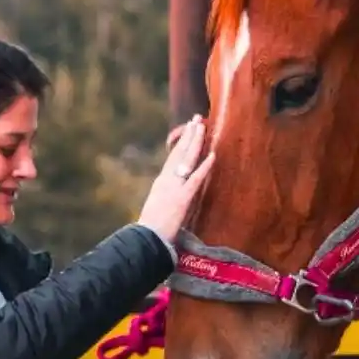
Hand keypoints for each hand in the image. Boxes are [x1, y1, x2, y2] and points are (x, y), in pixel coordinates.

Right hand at [137, 115, 214, 242]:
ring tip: (202, 126)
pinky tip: (213, 154)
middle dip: (189, 135)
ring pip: (186, 160)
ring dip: (195, 142)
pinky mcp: (182, 198)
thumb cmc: (151, 229)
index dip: (181, 143)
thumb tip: (172, 197)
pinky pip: (196, 179)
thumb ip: (166, 198)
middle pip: (179, 153)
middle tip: (197, 119)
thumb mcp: (157, 208)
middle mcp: (166, 180)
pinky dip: (204, 166)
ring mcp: (174, 188)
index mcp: (161, 183)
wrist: (145, 239)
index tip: (188, 130)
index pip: (173, 158)